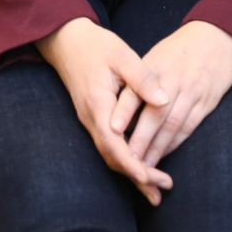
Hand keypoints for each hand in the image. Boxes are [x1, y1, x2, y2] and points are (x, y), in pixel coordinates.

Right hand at [36, 18, 172, 204]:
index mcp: (98, 103)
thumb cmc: (96, 46)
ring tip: (156, 188)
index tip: (149, 178)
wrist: (66, 41)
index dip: (131, 163)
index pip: (113, 142)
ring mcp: (89, 120)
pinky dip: (124, 160)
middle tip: (161, 190)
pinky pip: (108, 147)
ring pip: (109, 155)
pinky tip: (140, 166)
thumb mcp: (122, 54)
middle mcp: (90, 117)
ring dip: (131, 172)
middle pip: (111, 157)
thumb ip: (143, 78)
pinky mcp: (93, 119)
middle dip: (136, 176)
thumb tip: (164, 101)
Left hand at [115, 20, 231, 171]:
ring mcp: (192, 91)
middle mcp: (174, 79)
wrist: (218, 38)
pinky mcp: (207, 101)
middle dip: (141, 139)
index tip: (114, 128)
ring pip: (173, 125)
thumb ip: (139, 80)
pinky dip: (175, 142)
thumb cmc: (180, 50)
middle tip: (127, 159)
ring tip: (144, 165)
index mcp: (155, 65)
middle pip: (156, 114)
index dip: (125, 110)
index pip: (137, 89)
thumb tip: (119, 108)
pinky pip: (189, 126)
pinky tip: (164, 153)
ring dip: (158, 148)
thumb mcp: (157, 55)